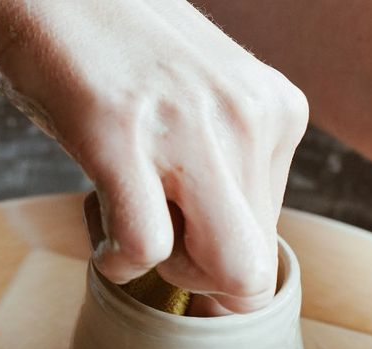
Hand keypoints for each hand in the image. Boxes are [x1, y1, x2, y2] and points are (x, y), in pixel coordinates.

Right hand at [0, 0, 308, 313]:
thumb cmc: (105, 44)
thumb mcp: (195, 96)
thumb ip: (220, 158)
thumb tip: (220, 254)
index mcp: (274, 108)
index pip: (272, 236)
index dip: (215, 260)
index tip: (174, 241)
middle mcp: (247, 116)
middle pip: (252, 265)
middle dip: (196, 280)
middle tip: (149, 240)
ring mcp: (188, 125)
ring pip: (219, 268)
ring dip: (161, 272)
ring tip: (121, 223)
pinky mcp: (121, 135)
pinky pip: (145, 248)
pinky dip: (117, 261)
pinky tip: (98, 235)